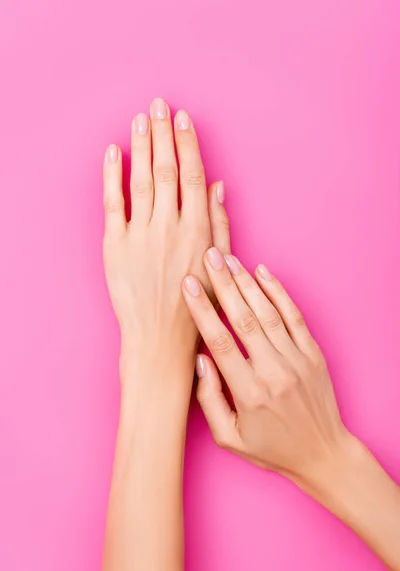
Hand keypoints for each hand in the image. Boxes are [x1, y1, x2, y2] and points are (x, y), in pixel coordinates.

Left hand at [102, 99, 229, 370]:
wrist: (161, 339)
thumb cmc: (197, 306)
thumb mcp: (221, 266)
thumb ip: (220, 223)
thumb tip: (219, 185)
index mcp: (198, 230)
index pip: (192, 175)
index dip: (187, 143)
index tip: (183, 118)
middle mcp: (170, 226)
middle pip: (166, 169)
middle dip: (163, 133)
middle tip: (160, 104)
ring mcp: (140, 235)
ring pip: (141, 179)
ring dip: (141, 145)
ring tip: (141, 118)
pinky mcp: (116, 246)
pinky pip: (112, 203)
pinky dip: (112, 175)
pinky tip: (114, 152)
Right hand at [182, 247, 350, 482]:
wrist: (323, 454)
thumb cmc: (271, 449)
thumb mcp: (229, 438)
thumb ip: (209, 400)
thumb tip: (199, 359)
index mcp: (249, 392)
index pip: (219, 341)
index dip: (201, 310)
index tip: (188, 285)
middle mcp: (274, 371)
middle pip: (243, 318)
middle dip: (223, 284)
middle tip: (208, 256)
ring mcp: (297, 360)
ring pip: (268, 312)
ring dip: (246, 283)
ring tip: (228, 258)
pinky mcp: (313, 354)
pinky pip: (294, 317)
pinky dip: (278, 292)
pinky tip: (263, 273)